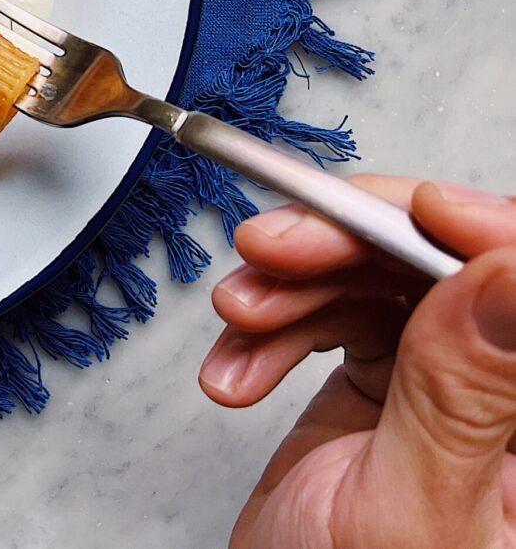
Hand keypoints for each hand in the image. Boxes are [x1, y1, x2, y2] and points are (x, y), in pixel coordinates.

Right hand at [200, 175, 515, 548]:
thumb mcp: (407, 513)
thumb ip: (463, 393)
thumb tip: (510, 270)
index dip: (481, 232)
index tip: (410, 212)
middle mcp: (507, 401)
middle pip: (450, 266)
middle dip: (350, 244)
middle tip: (271, 246)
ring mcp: (450, 386)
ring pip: (386, 276)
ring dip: (293, 285)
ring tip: (237, 320)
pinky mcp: (392, 381)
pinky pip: (336, 311)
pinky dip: (273, 326)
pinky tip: (239, 367)